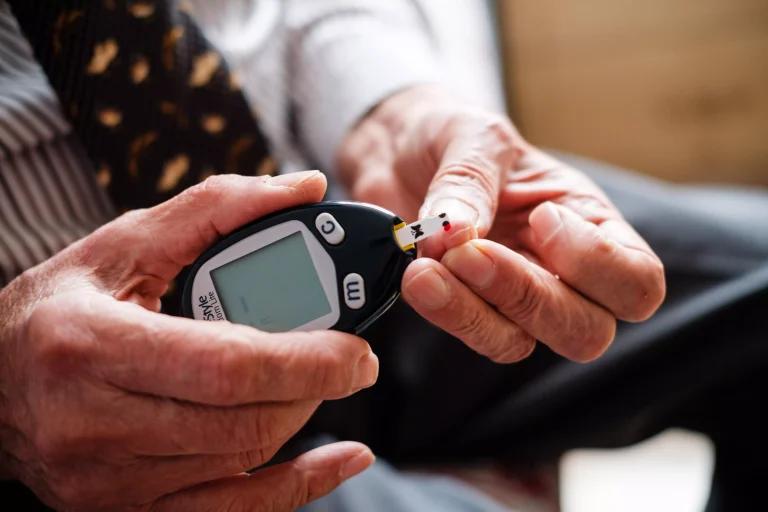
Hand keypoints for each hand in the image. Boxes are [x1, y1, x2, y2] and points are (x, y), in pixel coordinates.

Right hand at [0, 172, 376, 510]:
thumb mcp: (125, 243)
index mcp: (91, 345)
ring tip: (315, 380)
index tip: (355, 347)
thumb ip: (217, 207)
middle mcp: (93, 424)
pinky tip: (339, 459)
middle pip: (242, 420)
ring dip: (299, 417)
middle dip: (316, 390)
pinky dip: (297, 487)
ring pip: (242, 459)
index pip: (225, 366)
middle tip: (351, 361)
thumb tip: (304, 189)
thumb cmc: (61, 306)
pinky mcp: (126, 509)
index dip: (306, 361)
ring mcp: (108, 480)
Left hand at [339, 86, 664, 362]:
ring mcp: (511, 300)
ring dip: (474, 312)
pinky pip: (472, 336)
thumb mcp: (473, 138)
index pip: (637, 280)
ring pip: (522, 343)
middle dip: (527, 295)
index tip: (539, 219)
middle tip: (468, 253)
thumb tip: (454, 234)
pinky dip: (446, 312)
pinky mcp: (465, 311)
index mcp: (587, 222)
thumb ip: (469, 182)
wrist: (399, 150)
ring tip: (426, 268)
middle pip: (587, 330)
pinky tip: (417, 276)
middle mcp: (561, 273)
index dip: (597, 264)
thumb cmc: (455, 138)